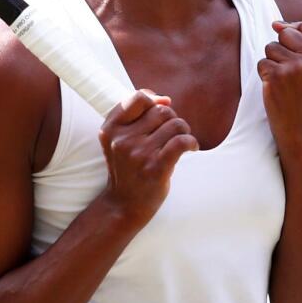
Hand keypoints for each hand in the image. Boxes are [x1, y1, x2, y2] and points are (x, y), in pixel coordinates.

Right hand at [97, 90, 197, 225]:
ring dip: (184, 131)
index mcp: (110, 129)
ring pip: (175, 124)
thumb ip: (136, 115)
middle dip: (172, 118)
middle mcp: (122, 140)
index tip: (160, 110)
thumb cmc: (126, 167)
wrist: (123, 204)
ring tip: (180, 142)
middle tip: (172, 133)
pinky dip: (191, 142)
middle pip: (161, 111)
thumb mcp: (118, 139)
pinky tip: (191, 148)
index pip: (138, 98)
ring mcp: (139, 154)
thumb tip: (165, 99)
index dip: (154, 100)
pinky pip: (181, 141)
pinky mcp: (156, 168)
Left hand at [257, 20, 301, 146]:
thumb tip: (276, 23)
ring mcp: (298, 66)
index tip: (301, 63)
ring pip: (271, 47)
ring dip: (273, 64)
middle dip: (284, 51)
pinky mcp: (277, 75)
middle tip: (294, 76)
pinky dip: (265, 76)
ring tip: (286, 84)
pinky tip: (277, 90)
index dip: (296, 40)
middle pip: (286, 34)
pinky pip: (262, 62)